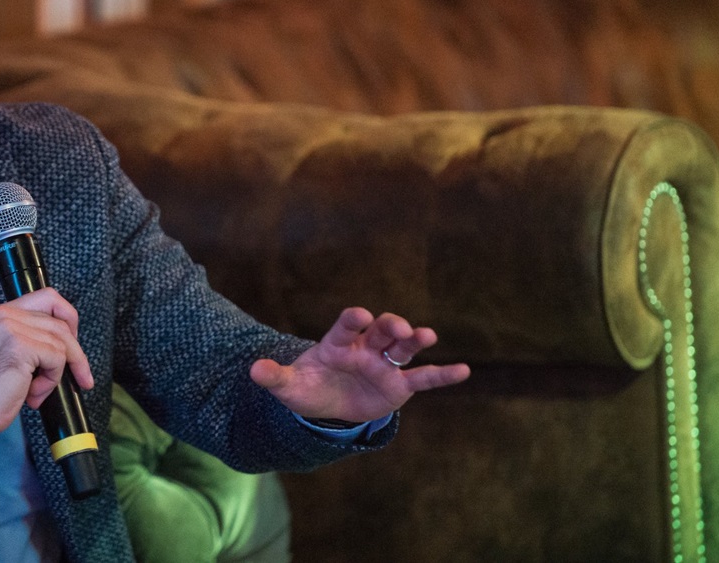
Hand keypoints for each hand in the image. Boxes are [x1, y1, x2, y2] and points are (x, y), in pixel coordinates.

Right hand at [0, 287, 94, 437]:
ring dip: (57, 373)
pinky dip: (51, 380)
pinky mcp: (19, 346)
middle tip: (80, 375)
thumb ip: (31, 337)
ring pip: (61, 342)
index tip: (73, 342)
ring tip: (39, 391)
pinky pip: (56, 358)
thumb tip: (68, 340)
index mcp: (1, 313)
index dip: (67, 318)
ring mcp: (11, 328)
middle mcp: (4, 314)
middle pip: (60, 321)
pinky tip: (33, 393)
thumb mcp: (10, 353)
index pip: (48, 297)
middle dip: (75, 352)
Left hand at [249, 307, 469, 423]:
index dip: (353, 320)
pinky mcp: (399, 386)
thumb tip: (254, 371)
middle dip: (390, 326)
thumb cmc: (307, 387)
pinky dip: (443, 374)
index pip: (346, 326)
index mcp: (337, 343)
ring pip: (403, 349)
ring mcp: (384, 365)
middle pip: (381, 331)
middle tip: (399, 327)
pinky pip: (423, 378)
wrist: (326, 403)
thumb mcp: (288, 386)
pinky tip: (464, 371)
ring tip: (428, 335)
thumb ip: (275, 377)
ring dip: (415, 340)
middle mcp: (365, 348)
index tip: (361, 315)